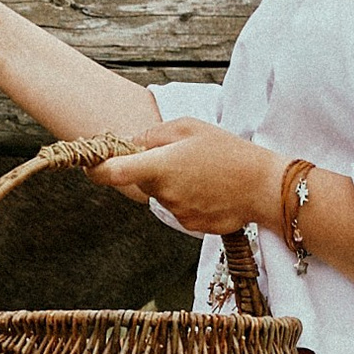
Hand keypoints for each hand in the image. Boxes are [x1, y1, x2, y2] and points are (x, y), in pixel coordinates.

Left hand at [91, 122, 281, 239]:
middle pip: (140, 181)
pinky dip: (188, 198)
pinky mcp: (188, 225)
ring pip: (160, 194)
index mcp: (158, 166)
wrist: (263, 187)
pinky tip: (210, 189)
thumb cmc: (228, 151)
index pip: (110, 173)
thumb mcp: (190, 128)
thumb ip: (154, 136)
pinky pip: (177, 208)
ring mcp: (175, 212)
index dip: (94, 169)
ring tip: (203, 172)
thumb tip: (130, 146)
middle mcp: (162, 193)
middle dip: (151, 168)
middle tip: (181, 155)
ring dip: (172, 183)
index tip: (89, 163)